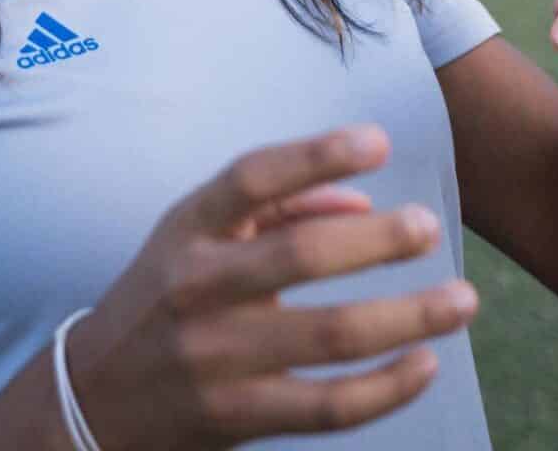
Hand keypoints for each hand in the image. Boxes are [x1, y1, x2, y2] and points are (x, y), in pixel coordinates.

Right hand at [65, 123, 477, 447]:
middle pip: (299, 256)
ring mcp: (217, 356)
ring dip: (407, 316)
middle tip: (429, 226)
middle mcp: (198, 286)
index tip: (378, 141)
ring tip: (462, 299)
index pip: (253, 177)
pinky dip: (386, 387)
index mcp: (188, 227)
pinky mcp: (238, 415)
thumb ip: (275, 207)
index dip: (316, 155)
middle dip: (376, 239)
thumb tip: (359, 200)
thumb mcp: (198, 234)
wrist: (95, 396)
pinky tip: (425, 363)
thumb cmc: (166, 294)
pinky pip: (328, 405)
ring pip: (329, 334)